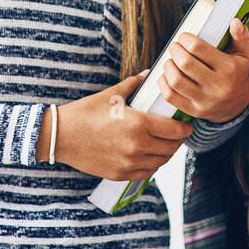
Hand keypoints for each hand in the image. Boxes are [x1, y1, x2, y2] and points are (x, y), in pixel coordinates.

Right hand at [41, 71, 193, 180]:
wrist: (61, 136)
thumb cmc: (85, 113)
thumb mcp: (111, 95)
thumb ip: (134, 84)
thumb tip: (148, 75)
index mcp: (139, 124)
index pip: (175, 130)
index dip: (185, 128)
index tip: (187, 125)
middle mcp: (137, 146)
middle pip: (171, 148)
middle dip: (177, 141)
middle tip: (177, 134)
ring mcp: (129, 163)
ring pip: (160, 162)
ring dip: (165, 154)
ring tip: (164, 145)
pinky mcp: (120, 174)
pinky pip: (146, 173)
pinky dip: (151, 165)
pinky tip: (149, 156)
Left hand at [157, 18, 248, 122]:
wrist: (238, 106)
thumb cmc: (237, 75)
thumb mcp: (244, 55)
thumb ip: (241, 37)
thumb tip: (234, 21)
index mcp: (228, 68)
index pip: (198, 48)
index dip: (185, 39)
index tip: (184, 37)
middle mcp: (217, 86)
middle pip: (185, 63)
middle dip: (175, 50)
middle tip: (175, 46)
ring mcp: (205, 100)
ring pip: (176, 80)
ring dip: (168, 66)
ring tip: (170, 60)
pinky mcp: (194, 110)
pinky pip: (171, 96)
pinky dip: (163, 83)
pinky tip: (166, 75)